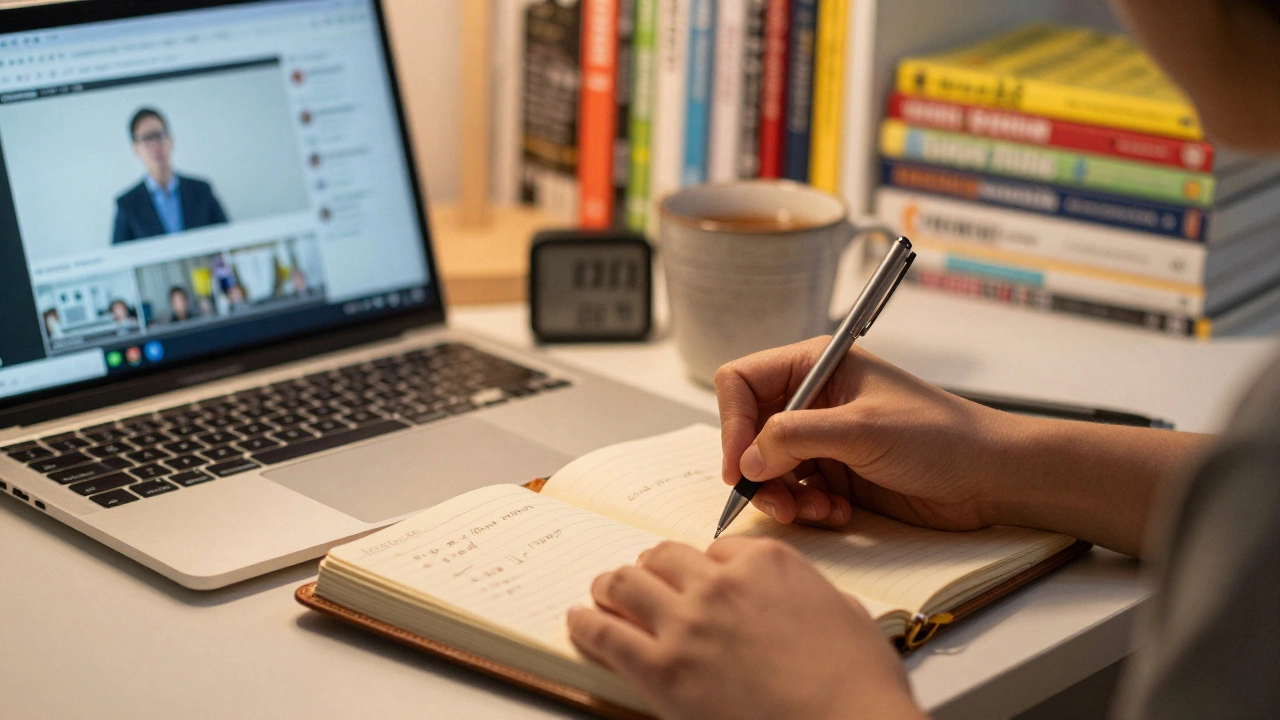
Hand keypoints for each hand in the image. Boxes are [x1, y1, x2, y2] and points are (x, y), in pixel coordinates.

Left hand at [567, 538, 924, 719]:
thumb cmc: (858, 684)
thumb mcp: (847, 614)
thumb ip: (809, 593)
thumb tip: (802, 599)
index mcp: (767, 562)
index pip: (717, 547)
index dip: (704, 565)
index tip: (696, 575)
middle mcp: (720, 582)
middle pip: (665, 558)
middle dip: (652, 567)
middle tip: (641, 576)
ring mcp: (688, 624)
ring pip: (627, 584)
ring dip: (612, 585)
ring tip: (602, 592)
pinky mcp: (663, 669)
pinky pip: (607, 635)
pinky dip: (587, 624)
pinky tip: (579, 621)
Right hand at [715, 337, 1011, 530]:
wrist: (990, 477)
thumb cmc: (939, 437)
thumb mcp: (862, 429)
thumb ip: (796, 437)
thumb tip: (746, 460)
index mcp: (815, 366)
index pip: (742, 383)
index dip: (732, 424)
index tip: (739, 467)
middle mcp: (813, 399)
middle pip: (749, 431)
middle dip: (757, 472)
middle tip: (777, 504)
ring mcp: (823, 438)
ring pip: (768, 469)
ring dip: (783, 496)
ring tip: (815, 511)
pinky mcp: (836, 473)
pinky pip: (795, 492)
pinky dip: (806, 508)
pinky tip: (837, 514)